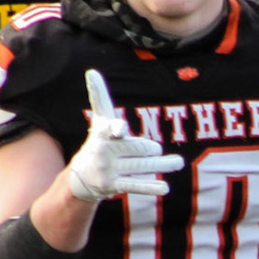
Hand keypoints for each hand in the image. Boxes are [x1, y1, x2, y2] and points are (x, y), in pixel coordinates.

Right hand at [66, 70, 181, 202]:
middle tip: (155, 149)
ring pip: (142, 166)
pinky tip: (165, 188)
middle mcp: (103, 151)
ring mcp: (108, 170)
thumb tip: (91, 71)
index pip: (111, 129)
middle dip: (149, 148)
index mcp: (101, 133)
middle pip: (138, 148)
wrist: (80, 177)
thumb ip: (100, 98)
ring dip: (162, 165)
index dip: (117, 129)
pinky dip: (151, 187)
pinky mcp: (113, 185)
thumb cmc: (97, 142)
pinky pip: (135, 186)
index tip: (120, 129)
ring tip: (178, 162)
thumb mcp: (99, 121)